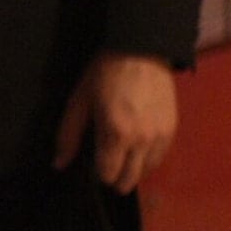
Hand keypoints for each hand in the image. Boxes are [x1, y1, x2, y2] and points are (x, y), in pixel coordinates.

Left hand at [54, 52, 177, 191]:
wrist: (141, 52)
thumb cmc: (104, 75)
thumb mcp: (79, 102)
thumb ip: (68, 136)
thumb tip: (58, 164)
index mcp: (116, 134)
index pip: (109, 174)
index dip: (99, 175)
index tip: (94, 166)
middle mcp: (142, 140)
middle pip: (130, 179)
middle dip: (117, 179)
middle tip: (107, 170)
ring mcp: (160, 136)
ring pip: (148, 170)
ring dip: (134, 170)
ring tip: (122, 159)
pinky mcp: (172, 129)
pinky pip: (161, 156)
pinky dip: (149, 159)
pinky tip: (138, 150)